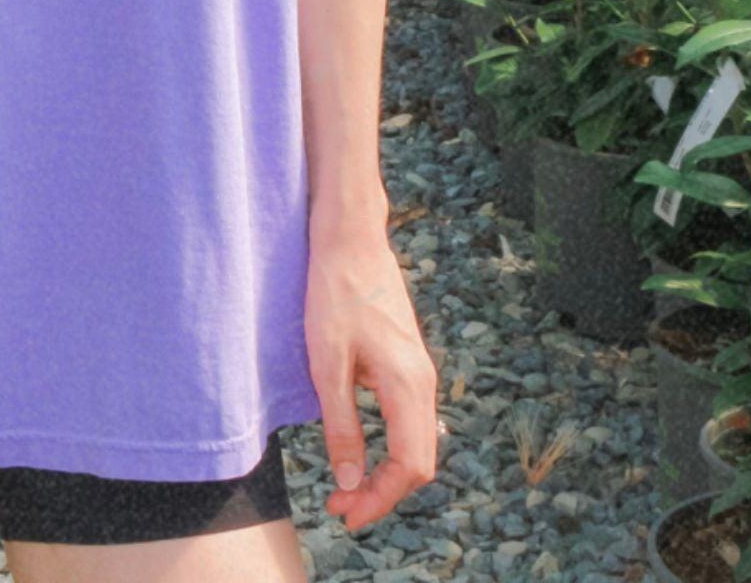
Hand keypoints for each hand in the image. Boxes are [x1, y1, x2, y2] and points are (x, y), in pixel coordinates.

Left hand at [305, 227, 439, 532]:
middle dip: (384, 491)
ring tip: (348, 484)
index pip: (410, 466)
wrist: (351, 238)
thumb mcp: (327, 362)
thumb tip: (351, 480)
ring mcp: (419, 370)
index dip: (381, 498)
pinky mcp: (408, 360)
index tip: (346, 512)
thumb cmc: (334, 293)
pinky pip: (409, 418)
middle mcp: (424, 382)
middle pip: (419, 460)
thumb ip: (342, 424)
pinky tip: (362, 446)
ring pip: (416, 440)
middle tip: (341, 505)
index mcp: (408, 385)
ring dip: (387, 470)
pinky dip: (390, 445)